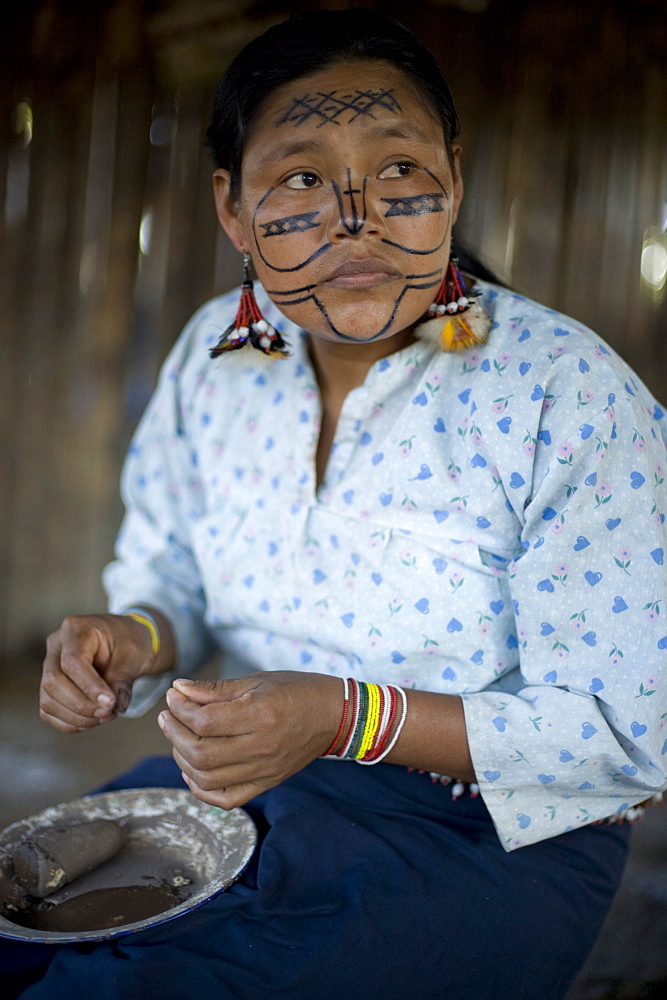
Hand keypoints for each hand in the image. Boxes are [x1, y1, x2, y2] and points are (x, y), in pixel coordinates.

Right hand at [40, 612, 169, 732]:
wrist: (125, 640)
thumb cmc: (129, 641)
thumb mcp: (134, 654)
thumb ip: (123, 679)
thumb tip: (117, 706)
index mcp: (76, 629)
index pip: (72, 661)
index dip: (89, 686)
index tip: (110, 703)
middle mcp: (56, 645)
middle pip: (53, 681)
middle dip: (82, 705)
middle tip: (109, 713)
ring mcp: (49, 665)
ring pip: (48, 699)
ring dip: (77, 717)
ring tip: (105, 717)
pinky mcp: (50, 685)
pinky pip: (49, 709)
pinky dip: (69, 722)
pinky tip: (92, 721)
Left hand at [158, 671, 342, 808]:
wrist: (334, 716)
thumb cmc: (297, 691)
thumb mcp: (257, 680)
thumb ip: (215, 689)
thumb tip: (178, 690)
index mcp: (260, 714)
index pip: (204, 721)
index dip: (180, 709)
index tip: (174, 697)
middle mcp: (262, 747)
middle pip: (200, 753)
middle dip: (174, 733)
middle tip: (169, 717)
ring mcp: (264, 770)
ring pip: (206, 778)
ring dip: (182, 759)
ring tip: (179, 738)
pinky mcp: (266, 783)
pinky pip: (225, 799)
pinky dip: (201, 789)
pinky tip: (192, 769)